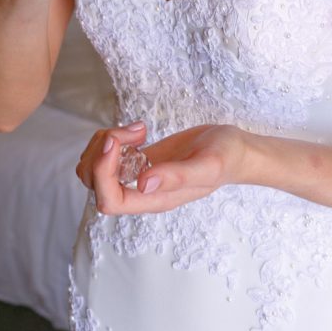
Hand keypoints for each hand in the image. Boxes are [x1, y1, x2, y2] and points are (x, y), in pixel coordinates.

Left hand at [76, 120, 249, 215]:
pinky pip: (108, 155)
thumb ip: (178, 176)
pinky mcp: (140, 159)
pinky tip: (140, 130)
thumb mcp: (208, 165)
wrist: (236, 149)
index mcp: (154, 199)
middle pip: (94, 183)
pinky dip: (113, 138)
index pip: (109, 200)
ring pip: (95, 167)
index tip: (115, 141)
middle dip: (102, 151)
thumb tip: (142, 184)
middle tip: (133, 131)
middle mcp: (141, 192)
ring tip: (138, 130)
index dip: (102, 172)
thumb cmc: (226, 158)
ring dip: (105, 142)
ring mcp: (138, 175)